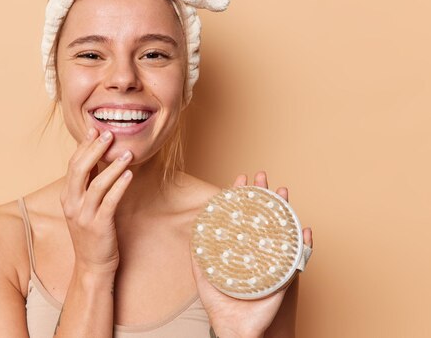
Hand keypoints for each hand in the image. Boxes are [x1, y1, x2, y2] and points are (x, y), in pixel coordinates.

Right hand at [60, 128, 133, 274]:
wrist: (92, 266)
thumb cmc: (92, 233)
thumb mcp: (84, 206)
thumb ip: (88, 184)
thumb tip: (96, 158)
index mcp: (67, 196)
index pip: (73, 165)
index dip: (84, 146)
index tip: (95, 129)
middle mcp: (71, 204)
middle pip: (80, 169)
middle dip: (94, 149)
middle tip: (109, 134)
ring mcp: (84, 216)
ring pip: (97, 184)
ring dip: (113, 166)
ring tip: (127, 153)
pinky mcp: (99, 226)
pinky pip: (110, 201)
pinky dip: (120, 186)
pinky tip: (129, 175)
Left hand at [191, 171, 312, 337]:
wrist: (234, 328)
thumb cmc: (220, 303)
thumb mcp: (204, 275)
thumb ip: (199, 253)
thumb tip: (194, 228)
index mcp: (241, 248)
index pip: (242, 216)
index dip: (242, 197)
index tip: (241, 179)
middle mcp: (258, 251)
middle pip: (263, 217)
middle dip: (263, 195)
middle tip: (262, 176)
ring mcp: (272, 261)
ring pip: (281, 230)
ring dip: (284, 210)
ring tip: (282, 192)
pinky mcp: (283, 276)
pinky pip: (296, 257)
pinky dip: (303, 243)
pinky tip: (304, 228)